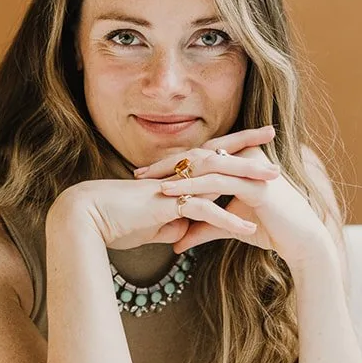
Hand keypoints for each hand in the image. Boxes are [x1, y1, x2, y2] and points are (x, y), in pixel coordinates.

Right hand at [52, 128, 265, 250]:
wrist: (87, 220)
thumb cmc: (114, 221)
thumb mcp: (151, 225)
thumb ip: (170, 223)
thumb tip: (184, 229)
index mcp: (172, 175)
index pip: (207, 155)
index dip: (231, 146)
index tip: (254, 141)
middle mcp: (174, 174)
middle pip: (216, 153)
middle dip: (246, 144)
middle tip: (272, 133)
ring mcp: (171, 187)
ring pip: (215, 176)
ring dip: (246, 178)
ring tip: (274, 183)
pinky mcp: (167, 204)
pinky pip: (203, 210)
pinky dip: (227, 219)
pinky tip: (248, 227)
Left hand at [133, 124, 328, 259]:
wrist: (302, 241)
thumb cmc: (271, 229)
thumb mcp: (228, 226)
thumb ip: (203, 228)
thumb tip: (176, 243)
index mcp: (242, 161)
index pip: (202, 158)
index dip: (174, 165)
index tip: (147, 175)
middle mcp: (246, 158)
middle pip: (199, 156)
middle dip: (168, 165)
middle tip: (139, 174)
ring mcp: (251, 168)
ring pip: (205, 166)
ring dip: (176, 175)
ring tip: (150, 184)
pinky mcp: (255, 184)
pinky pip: (217, 182)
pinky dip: (192, 188)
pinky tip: (172, 194)